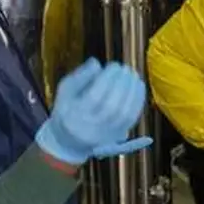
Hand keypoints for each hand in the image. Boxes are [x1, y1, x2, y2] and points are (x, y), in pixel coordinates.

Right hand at [36, 59, 151, 164]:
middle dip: (122, 84)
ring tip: (133, 75)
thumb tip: (96, 63)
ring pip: (124, 114)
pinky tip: (138, 86)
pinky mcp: (117, 135)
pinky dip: (138, 100)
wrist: (70, 139)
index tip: (114, 65)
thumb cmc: (67, 108)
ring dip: (132, 91)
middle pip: (111, 106)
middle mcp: (91, 127)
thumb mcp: (65, 90)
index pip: (94, 97)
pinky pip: (132, 118)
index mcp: (75, 115)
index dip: (107, 79)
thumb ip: (80, 76)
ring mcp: (105, 134)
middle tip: (126, 69)